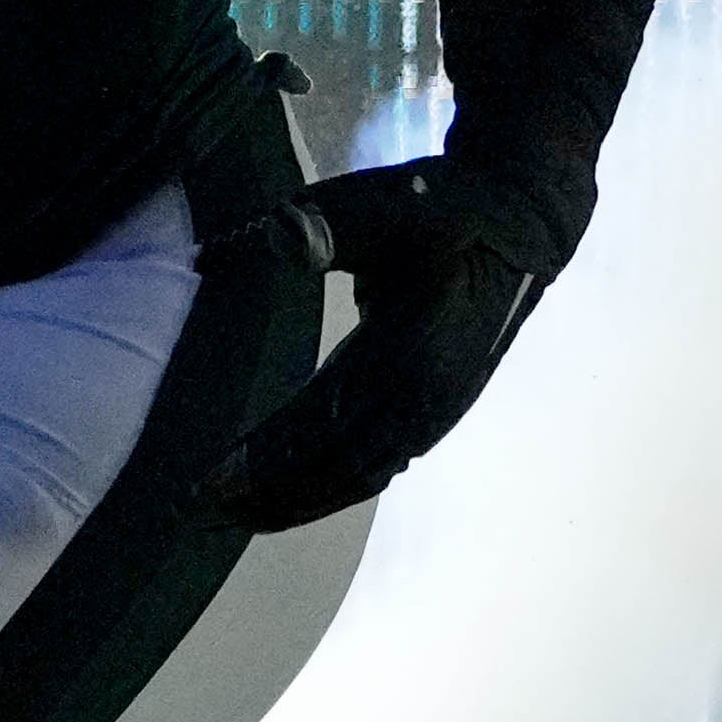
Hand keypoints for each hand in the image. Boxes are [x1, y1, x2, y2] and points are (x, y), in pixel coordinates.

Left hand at [199, 159, 569, 531]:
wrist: (522, 225)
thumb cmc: (443, 209)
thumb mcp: (381, 204)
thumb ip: (323, 226)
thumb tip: (264, 235)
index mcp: (405, 352)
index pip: (320, 423)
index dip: (262, 457)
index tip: (207, 483)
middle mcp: (422, 397)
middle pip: (334, 467)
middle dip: (266, 494)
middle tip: (198, 512)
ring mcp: (435, 412)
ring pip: (357, 477)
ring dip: (296, 502)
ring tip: (235, 517)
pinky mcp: (438, 413)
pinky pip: (378, 469)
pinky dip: (332, 491)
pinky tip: (295, 499)